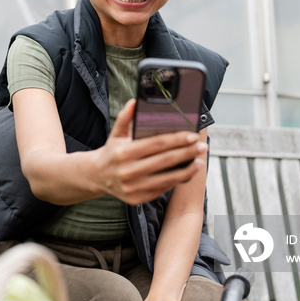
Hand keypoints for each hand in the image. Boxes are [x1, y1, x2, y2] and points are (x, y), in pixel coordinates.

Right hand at [89, 99, 206, 204]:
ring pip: (166, 179)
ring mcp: (133, 187)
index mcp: (124, 152)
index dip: (177, 140)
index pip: (156, 144)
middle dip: (187, 153)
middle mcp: (128, 171)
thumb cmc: (112, 152)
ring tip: (199, 161)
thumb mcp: (116, 134)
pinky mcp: (137, 199)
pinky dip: (176, 181)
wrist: (97, 176)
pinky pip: (161, 189)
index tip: (192, 136)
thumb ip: (125, 117)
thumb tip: (135, 102)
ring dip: (186, 170)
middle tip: (202, 147)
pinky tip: (186, 173)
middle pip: (165, 160)